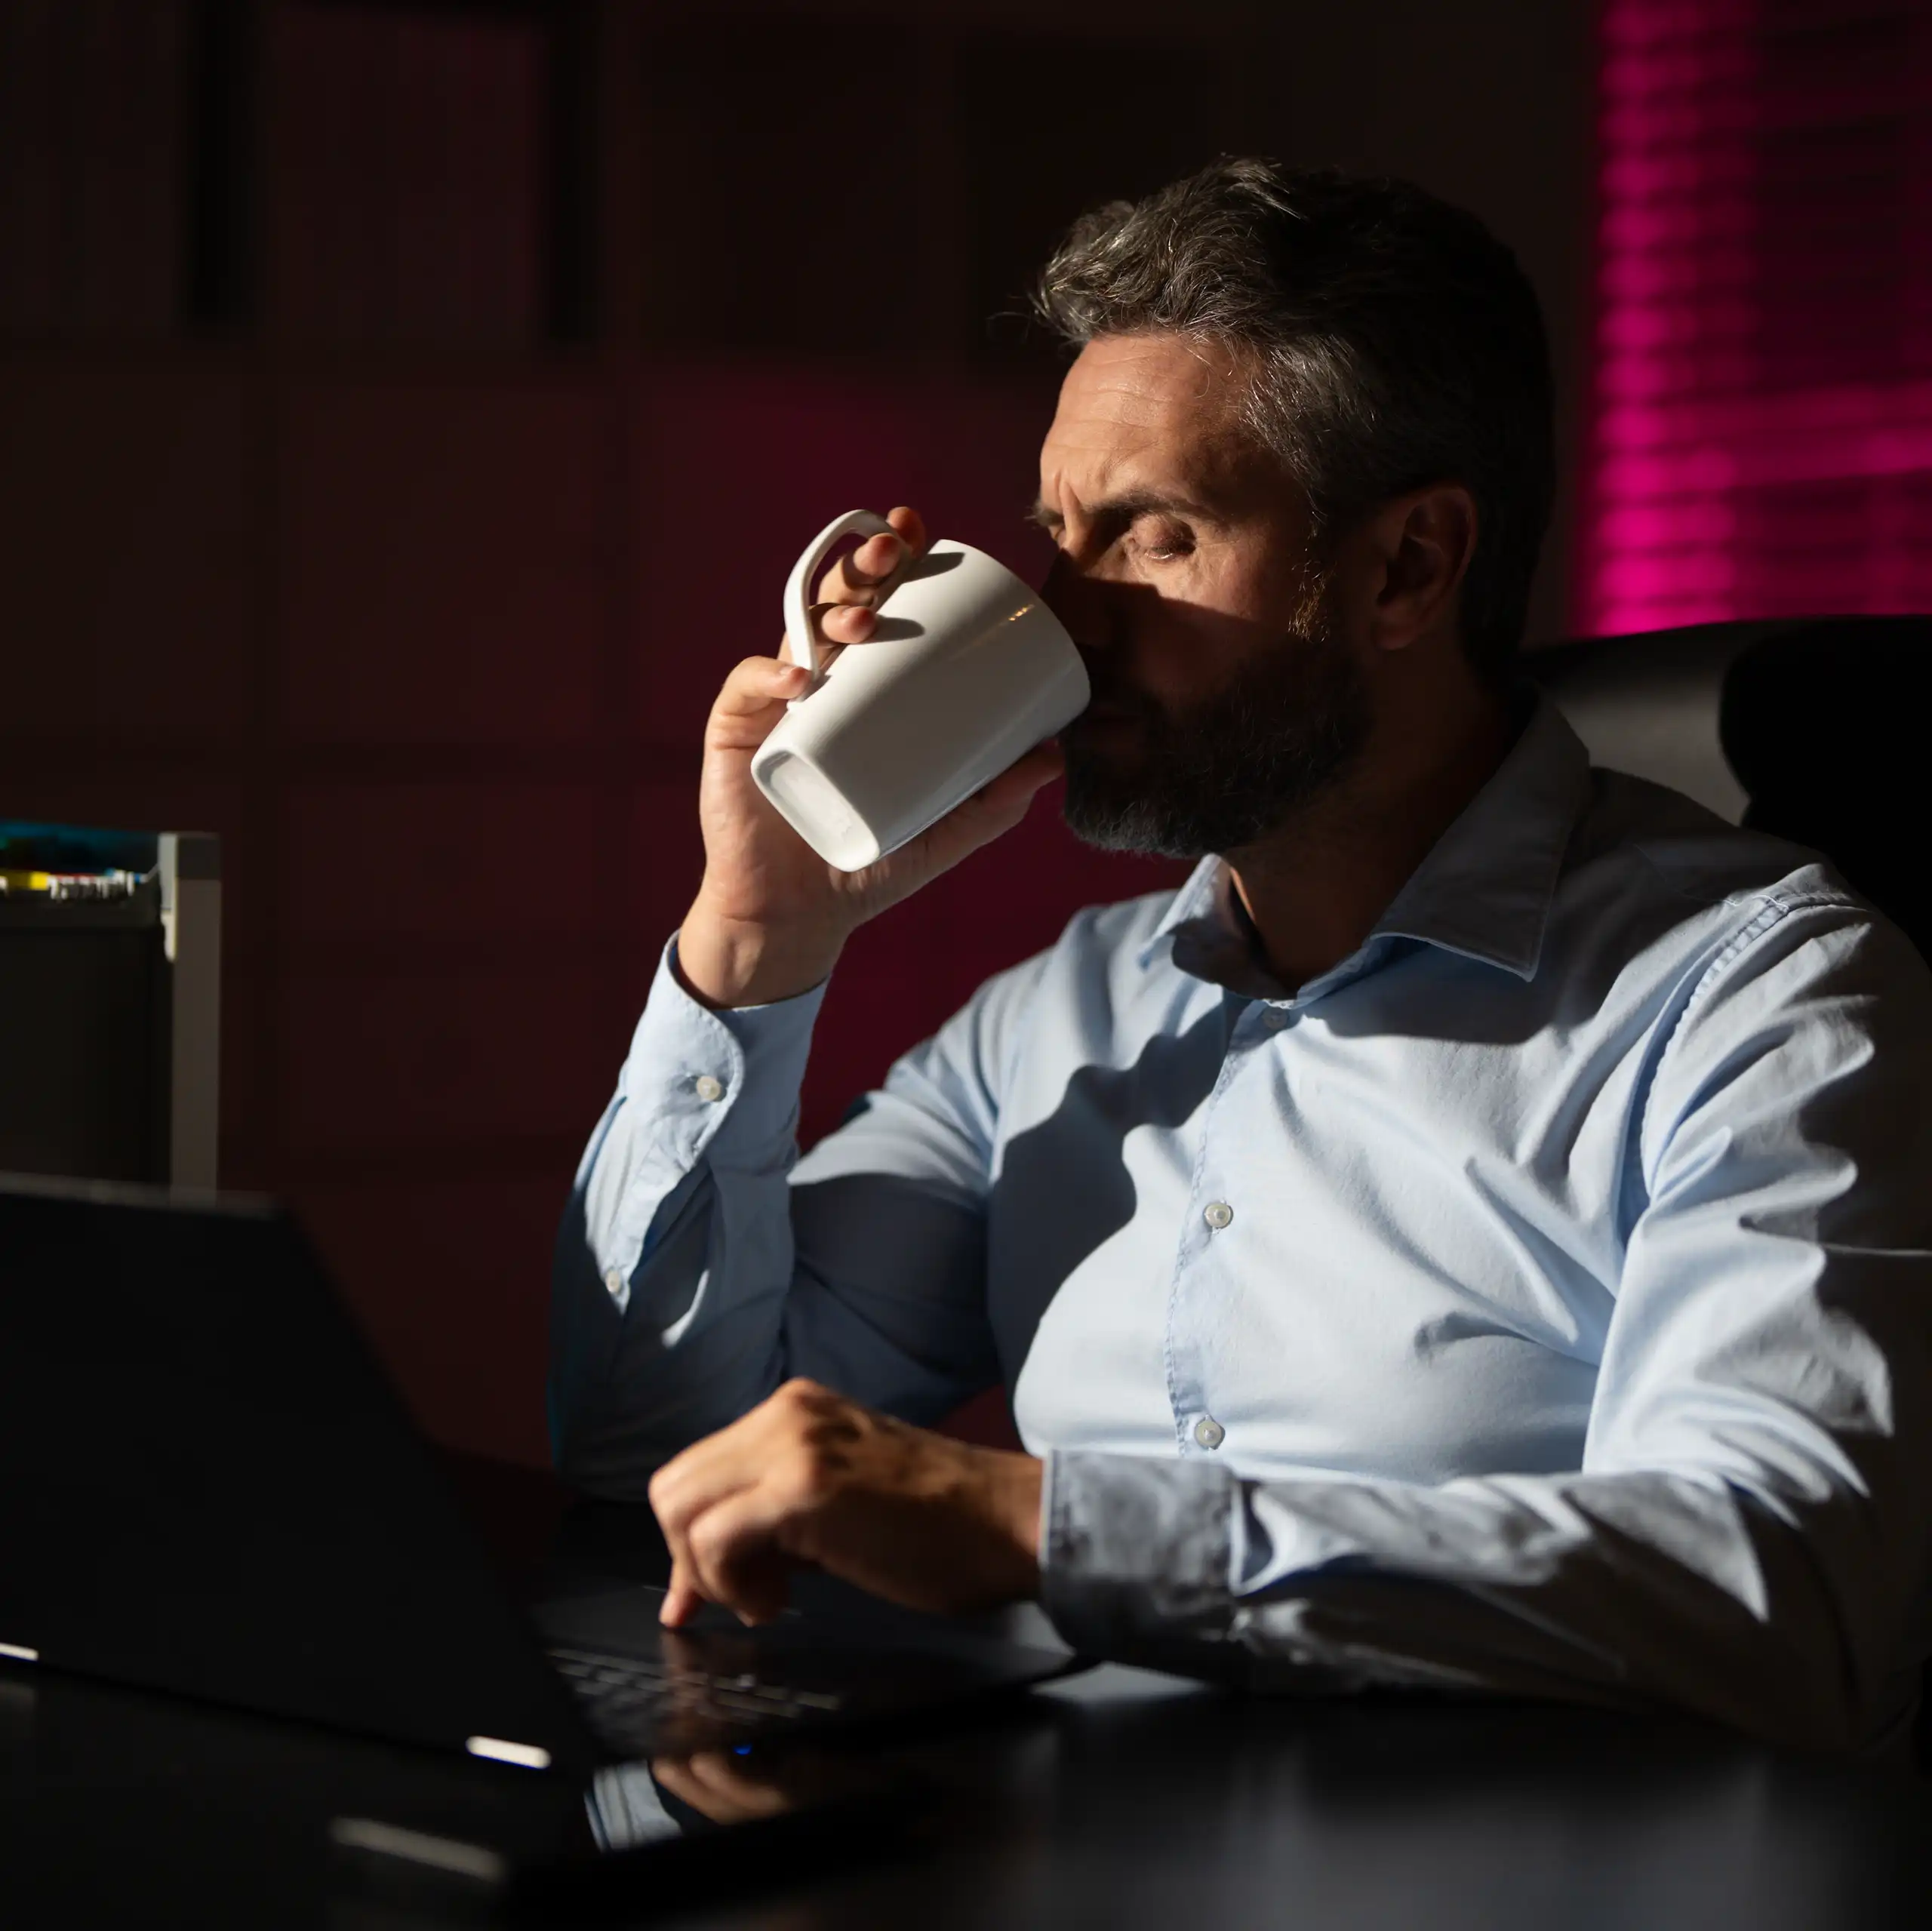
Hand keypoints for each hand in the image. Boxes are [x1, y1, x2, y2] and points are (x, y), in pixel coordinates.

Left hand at [647, 1378, 1042, 1626]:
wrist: (1008, 1522)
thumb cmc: (941, 1525)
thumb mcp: (839, 1504)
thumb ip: (771, 1528)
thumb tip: (697, 1584)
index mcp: (794, 1410)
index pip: (698, 1470)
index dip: (689, 1540)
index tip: (705, 1592)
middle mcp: (785, 1413)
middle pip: (673, 1487)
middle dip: (691, 1557)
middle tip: (747, 1594)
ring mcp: (792, 1444)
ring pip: (681, 1508)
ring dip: (711, 1572)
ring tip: (771, 1597)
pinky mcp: (803, 1487)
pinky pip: (714, 1538)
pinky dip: (729, 1582)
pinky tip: (778, 1600)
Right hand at [676, 505, 1063, 1008]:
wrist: (796, 916)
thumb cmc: (867, 864)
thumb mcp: (944, 833)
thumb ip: (995, 801)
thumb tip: (1054, 755)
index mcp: (860, 688)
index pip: (876, 609)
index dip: (894, 565)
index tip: (923, 534)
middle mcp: (815, 682)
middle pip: (835, 603)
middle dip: (862, 568)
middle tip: (894, 555)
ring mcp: (772, 705)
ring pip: (793, 632)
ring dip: (825, 610)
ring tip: (862, 620)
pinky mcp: (736, 734)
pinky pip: (747, 689)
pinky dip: (770, 676)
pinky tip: (801, 680)